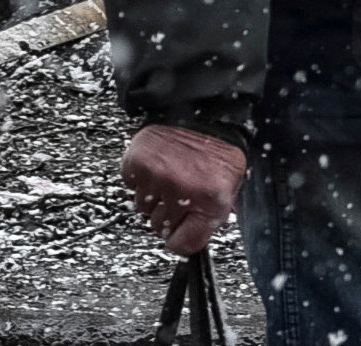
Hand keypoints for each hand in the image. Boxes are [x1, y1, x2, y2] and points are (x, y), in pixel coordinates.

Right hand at [122, 124, 246, 254]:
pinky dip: (141, 179)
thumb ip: (208, 220)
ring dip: (155, 196)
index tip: (180, 231)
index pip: (184, 244)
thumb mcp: (228, 187)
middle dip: (169, 214)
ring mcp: (158, 176)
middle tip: (180, 191)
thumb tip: (184, 244)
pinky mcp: (137, 163)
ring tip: (171, 174)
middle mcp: (183, 189)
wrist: (204, 114)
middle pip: (161, 228)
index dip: (181, 239)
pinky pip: (132, 186)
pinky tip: (158, 165)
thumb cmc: (217, 153)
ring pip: (144, 208)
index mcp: (212, 198)